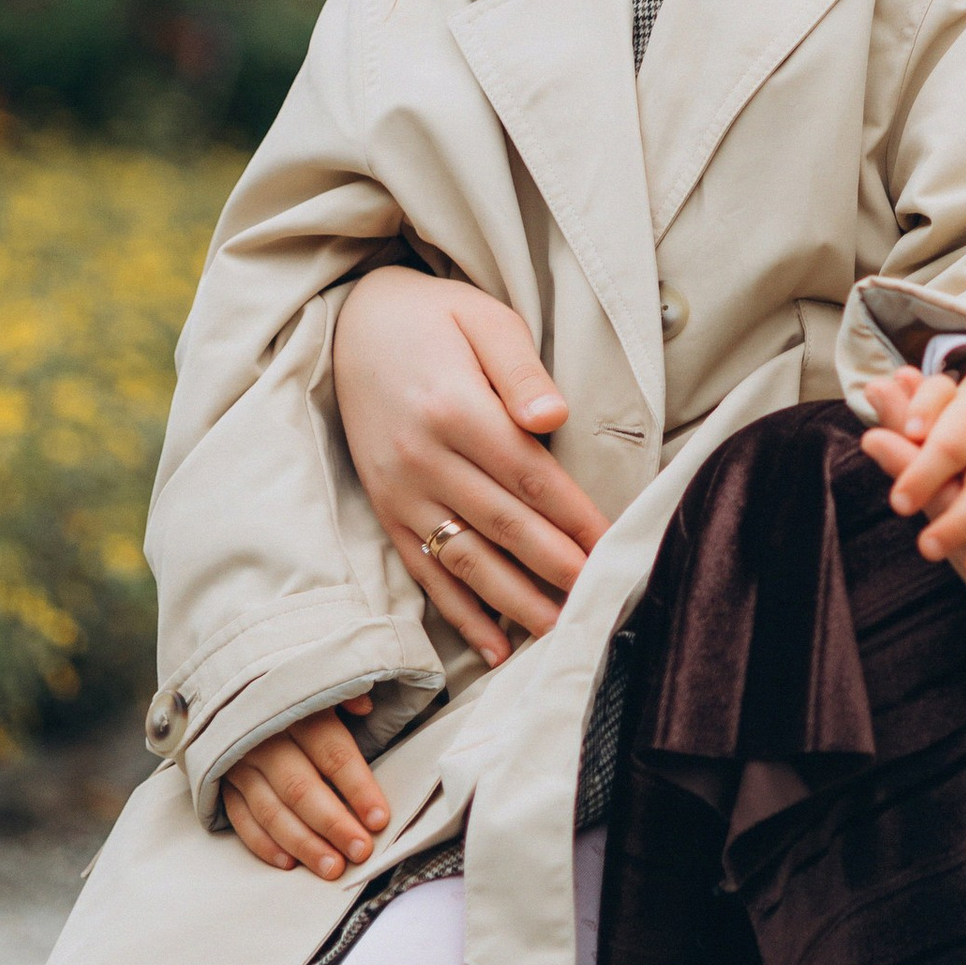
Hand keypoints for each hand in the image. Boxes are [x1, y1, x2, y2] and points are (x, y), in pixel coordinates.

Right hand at [221, 697, 388, 879]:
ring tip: (332, 868)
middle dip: (333, 824)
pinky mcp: (222, 783)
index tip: (379, 818)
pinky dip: (263, 844)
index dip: (357, 787)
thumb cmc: (294, 689)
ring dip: (303, 843)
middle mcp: (264, 739)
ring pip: (271, 811)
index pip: (332, 753)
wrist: (228, 684)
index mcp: (296, 710)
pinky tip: (289, 863)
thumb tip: (365, 707)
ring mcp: (239, 764)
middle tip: (361, 851)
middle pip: (301, 789)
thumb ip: (345, 693)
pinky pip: (240, 820)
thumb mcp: (321, 677)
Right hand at [334, 265, 603, 666]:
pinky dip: (459, 613)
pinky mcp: (385, 510)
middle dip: (556, 568)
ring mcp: (399, 490)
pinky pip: (424, 572)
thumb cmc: (435, 318)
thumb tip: (553, 417)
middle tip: (600, 599)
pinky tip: (494, 646)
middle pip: (503, 525)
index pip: (529, 476)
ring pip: (465, 559)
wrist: (353, 322)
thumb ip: (520, 370)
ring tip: (559, 631)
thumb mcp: (484, 319)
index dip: (574, 516)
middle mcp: (422, 457)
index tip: (613, 544)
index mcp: (454, 408)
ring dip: (514, 602)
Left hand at [860, 391, 965, 641]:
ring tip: (888, 413)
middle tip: (873, 397)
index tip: (878, 417)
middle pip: (946, 526)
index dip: (916, 463)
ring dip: (926, 474)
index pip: (962, 518)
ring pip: (957, 535)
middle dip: (909, 458)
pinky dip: (956, 497)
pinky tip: (933, 452)